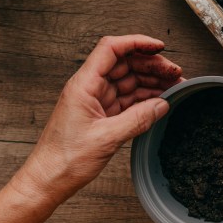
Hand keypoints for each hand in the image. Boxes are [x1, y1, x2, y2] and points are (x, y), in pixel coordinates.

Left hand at [13, 35, 181, 207]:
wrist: (48, 180)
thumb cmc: (64, 159)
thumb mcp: (106, 138)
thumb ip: (137, 119)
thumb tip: (161, 105)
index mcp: (84, 84)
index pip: (112, 49)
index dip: (137, 43)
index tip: (160, 47)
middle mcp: (89, 88)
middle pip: (124, 64)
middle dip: (151, 65)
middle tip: (174, 73)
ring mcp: (95, 100)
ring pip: (128, 81)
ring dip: (150, 81)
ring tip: (173, 86)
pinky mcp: (100, 114)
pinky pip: (126, 99)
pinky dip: (143, 99)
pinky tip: (158, 101)